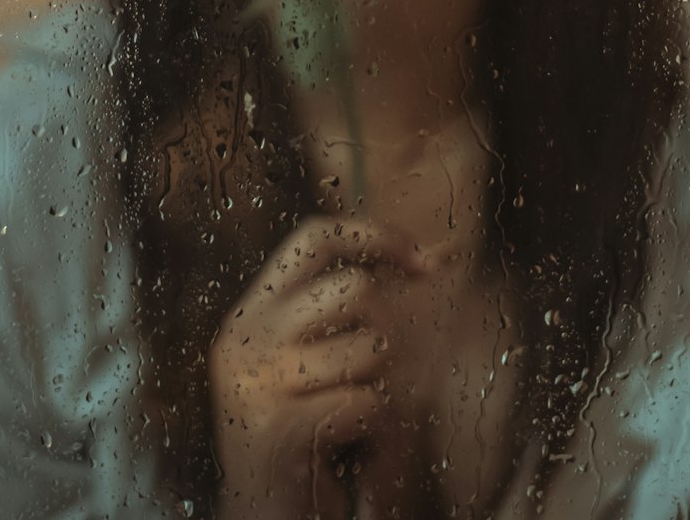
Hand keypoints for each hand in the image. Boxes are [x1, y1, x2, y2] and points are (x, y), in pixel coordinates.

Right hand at [208, 215, 427, 519]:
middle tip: (380, 377)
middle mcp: (245, 338)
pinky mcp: (278, 424)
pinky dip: (375, 431)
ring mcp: (256, 380)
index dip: (374, 237)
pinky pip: (366, 402)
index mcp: (250, 315)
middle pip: (354, 289)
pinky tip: (348, 452)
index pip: (314, 238)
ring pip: (369, 348)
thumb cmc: (304, 446)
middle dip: (388, 333)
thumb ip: (358, 310)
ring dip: (381, 390)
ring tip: (354, 424)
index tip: (424, 264)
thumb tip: (444, 252)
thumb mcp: (317, 367)